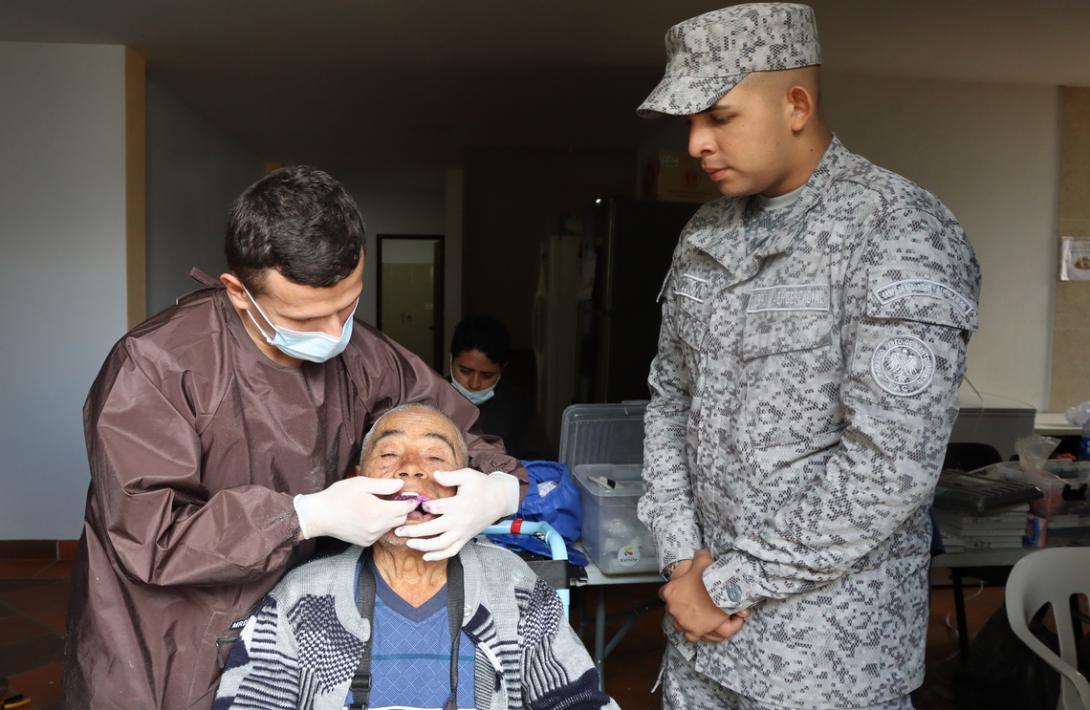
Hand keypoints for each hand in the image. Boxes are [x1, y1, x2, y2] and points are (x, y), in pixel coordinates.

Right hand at [294, 477, 416, 546]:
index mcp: (378, 511)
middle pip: (402, 519)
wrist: (319, 516)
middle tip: (396, 498)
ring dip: (391, 517)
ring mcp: (372, 537)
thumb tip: (401, 485)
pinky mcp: (366, 542)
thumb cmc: (339, 496)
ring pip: (392, 526)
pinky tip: (370, 515)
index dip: (411, 500)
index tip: (411, 495)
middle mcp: (378, 527)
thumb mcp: (362, 484)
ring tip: (381, 505)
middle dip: (402, 508)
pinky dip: (381, 524)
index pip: (406, 508)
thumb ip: (384, 485)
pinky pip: (381, 532)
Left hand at [396, 469, 518, 560]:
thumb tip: (434, 474)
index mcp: (459, 504)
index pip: (436, 508)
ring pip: (441, 544)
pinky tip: (425, 556)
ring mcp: (462, 532)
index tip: (416, 504)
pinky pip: (451, 551)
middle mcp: (459, 521)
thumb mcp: (468, 475)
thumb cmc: (482, 485)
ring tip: (409, 543)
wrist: (500, 500)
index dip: (424, 507)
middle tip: (399, 529)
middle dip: (414, 530)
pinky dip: (438, 556)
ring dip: (423, 546)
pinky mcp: (465, 538)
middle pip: (433, 529)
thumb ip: (450, 476)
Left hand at [661, 549, 748, 642]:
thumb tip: (701, 552)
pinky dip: (696, 632)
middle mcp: (673, 608)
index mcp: (670, 591)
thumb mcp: (703, 561)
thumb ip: (699, 556)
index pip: (664, 593)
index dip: (674, 591)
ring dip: (687, 620)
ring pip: (680, 623)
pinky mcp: (694, 632)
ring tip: (700, 615)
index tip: (682, 590)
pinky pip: (690, 636)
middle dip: (682, 606)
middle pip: (672, 608)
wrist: (721, 592)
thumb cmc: (710, 577)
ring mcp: (682, 622)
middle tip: (695, 602)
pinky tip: (704, 627)